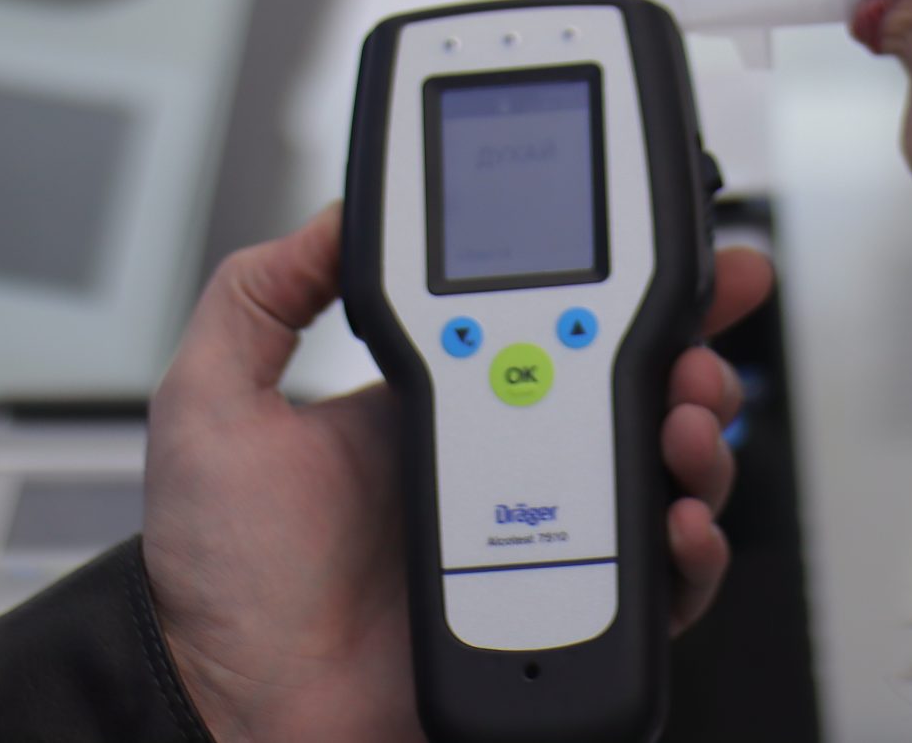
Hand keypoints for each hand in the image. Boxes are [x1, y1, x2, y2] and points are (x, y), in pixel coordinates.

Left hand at [142, 203, 774, 742]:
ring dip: (699, 440)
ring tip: (685, 426)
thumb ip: (257, 296)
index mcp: (439, 405)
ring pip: (662, 478)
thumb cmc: (220, 578)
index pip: (552, 327)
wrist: (229, 707)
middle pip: (635, 394)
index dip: (627, 292)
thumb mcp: (212, 406)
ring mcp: (539, 544)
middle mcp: (502, 467)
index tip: (671, 260)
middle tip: (694, 352)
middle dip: (690, 358)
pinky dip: (692, 554)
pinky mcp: (562, 623)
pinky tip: (676, 525)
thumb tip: (335, 218)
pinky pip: (659, 590)